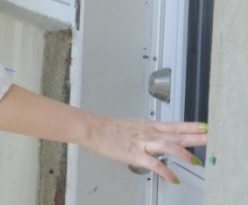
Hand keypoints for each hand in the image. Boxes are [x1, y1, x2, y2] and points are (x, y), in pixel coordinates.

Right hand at [84, 117, 206, 183]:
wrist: (93, 128)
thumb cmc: (108, 129)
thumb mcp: (131, 126)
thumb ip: (145, 132)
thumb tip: (154, 138)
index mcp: (149, 125)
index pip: (175, 125)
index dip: (192, 126)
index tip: (206, 127)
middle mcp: (149, 132)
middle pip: (177, 134)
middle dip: (196, 137)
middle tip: (211, 138)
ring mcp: (143, 143)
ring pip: (169, 146)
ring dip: (185, 154)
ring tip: (197, 162)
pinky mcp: (135, 154)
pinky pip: (155, 164)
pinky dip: (166, 172)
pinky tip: (174, 179)